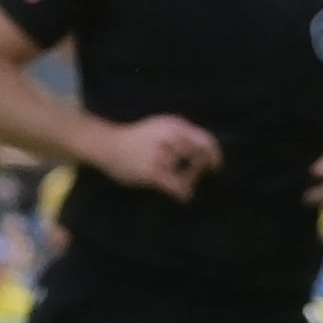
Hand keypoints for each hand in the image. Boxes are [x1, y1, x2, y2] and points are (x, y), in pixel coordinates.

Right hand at [97, 114, 220, 198]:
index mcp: (175, 125)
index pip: (205, 140)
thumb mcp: (160, 127)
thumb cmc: (134, 139)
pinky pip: (176, 186)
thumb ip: (180, 136)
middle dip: (201, 169)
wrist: (106, 145)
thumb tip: (204, 152)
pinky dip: (183, 193)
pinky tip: (183, 197)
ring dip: (190, 182)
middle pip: (200, 156)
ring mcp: (161, 154)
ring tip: (182, 186)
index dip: (214, 155)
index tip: (216, 167)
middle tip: (194, 178)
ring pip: (188, 173)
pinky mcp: (152, 171)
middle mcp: (171, 136)